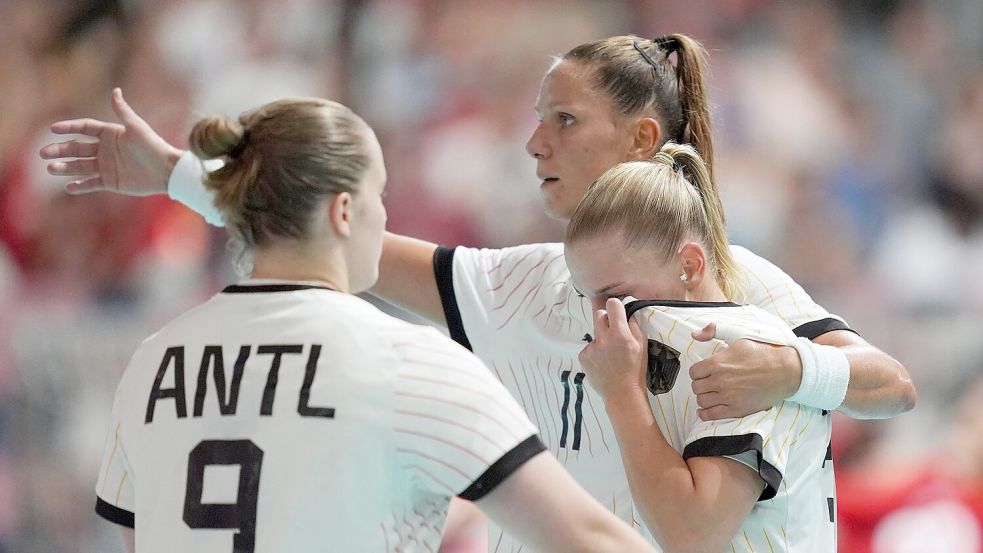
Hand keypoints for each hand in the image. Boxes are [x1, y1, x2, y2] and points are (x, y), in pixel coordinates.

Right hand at [39, 88, 182, 195]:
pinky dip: (80, 186)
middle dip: (60, 150)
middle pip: (77, 148)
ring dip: (65, 167)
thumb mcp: (136, 127)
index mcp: (110, 134)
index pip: (84, 128)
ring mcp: (106, 166)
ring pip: (80, 166)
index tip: (53, 129)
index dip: (69, 128)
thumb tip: (115, 90)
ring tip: (51, 168)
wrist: (166, 171)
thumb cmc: (153, 146)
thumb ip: (122, 111)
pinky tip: (68, 187)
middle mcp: (105, 150)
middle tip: (44, 153)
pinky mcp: (110, 182)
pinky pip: (91, 183)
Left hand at [578, 298, 647, 399]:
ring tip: (610, 355)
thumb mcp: (642, 345)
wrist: (622, 393)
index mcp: (620, 334)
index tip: (617, 310)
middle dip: (606, 319)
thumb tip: (626, 312)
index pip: (612, 305)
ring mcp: (591, 348)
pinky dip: (595, 352)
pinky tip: (603, 363)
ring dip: (601, 339)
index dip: (615, 306)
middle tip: (613, 332)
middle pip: (599, 314)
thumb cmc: (635, 370)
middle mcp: (603, 338)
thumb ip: (633, 325)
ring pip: (595, 333)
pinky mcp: (583, 356)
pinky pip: (589, 347)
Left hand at [688, 323, 800, 419]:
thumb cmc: (763, 353)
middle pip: (696, 387)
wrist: (785, 370)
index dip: (698, 372)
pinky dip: (705, 414)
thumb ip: (714, 333)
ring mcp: (728, 396)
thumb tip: (695, 334)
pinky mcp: (737, 409)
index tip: (703, 373)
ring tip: (710, 394)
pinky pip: (712, 415)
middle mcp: (720, 381)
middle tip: (708, 383)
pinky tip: (705, 410)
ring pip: (702, 401)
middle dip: (701, 384)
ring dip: (704, 397)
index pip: (694, 372)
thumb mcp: (738, 336)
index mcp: (718, 363)